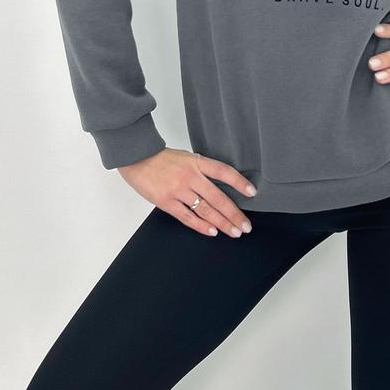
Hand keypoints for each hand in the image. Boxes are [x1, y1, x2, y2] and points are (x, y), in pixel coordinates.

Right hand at [118, 147, 257, 238]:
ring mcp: (178, 190)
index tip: (252, 193)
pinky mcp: (166, 202)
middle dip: (234, 213)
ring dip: (222, 223)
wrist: (137, 158)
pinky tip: (213, 231)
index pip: (224, 172)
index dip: (239, 182)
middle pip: (218, 197)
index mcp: (197, 162)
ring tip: (234, 232)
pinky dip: (201, 226)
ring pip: (206, 210)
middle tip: (246, 226)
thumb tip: (220, 187)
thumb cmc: (162, 158)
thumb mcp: (186, 157)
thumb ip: (201, 170)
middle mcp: (190, 176)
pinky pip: (187, 217)